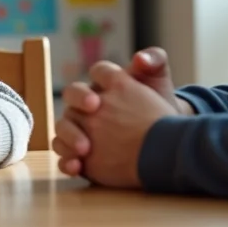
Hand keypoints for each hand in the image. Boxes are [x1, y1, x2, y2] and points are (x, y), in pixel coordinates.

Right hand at [54, 61, 174, 186]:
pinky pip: (65, 156)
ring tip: (84, 150)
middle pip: (72, 96)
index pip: (97, 73)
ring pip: (63, 128)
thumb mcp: (159, 81)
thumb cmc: (158, 105)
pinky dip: (67, 162)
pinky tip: (77, 168)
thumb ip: (154, 60)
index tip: (101, 96)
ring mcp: (81, 127)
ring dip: (69, 137)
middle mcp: (87, 102)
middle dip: (78, 102)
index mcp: (105, 82)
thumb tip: (140, 59)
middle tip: (93, 111)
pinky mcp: (81, 153)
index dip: (98, 80)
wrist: (165, 139)